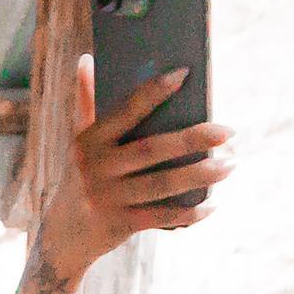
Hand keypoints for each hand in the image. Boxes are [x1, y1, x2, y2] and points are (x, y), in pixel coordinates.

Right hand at [31, 56, 231, 289]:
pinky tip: (212, 205)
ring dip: (199, 175)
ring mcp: (106, 198)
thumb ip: (86, 104)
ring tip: (230, 165)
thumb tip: (86, 61)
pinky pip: (160, 217)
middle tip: (228, 131)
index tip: (184, 74)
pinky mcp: (119, 224)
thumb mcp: (79, 142)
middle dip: (191, 139)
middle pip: (151, 150)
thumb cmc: (81, 176)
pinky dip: (188, 213)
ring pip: (161, 185)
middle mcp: (96, 168)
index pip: (125, 111)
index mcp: (89, 141)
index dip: (153, 92)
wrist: (62, 233)